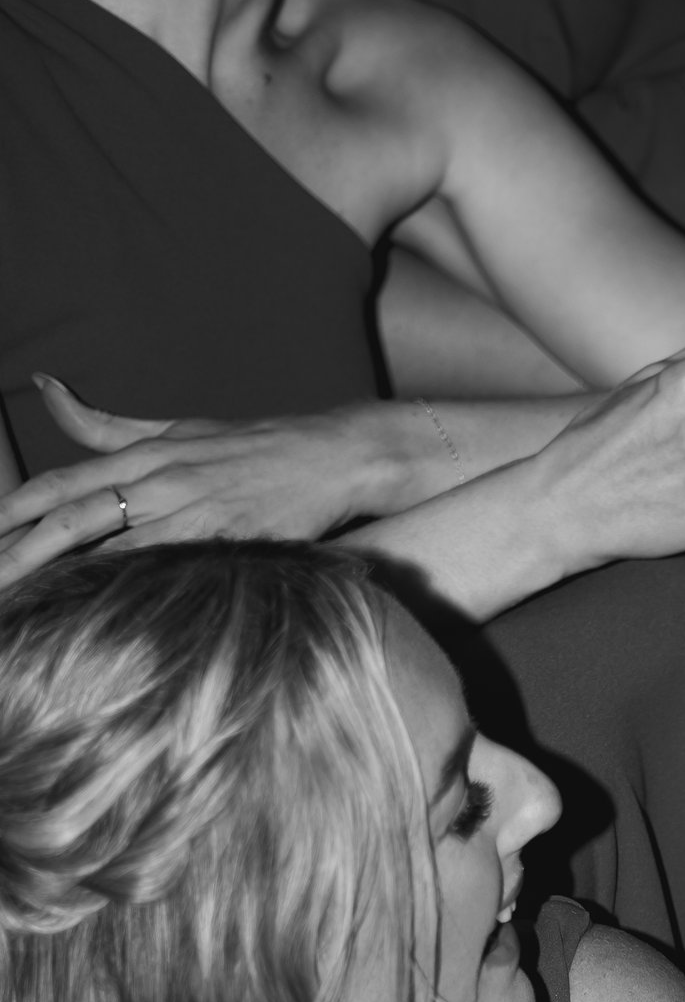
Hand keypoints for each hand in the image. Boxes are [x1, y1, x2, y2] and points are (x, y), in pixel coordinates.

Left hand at [0, 377, 409, 596]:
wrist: (335, 455)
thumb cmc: (257, 446)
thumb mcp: (176, 428)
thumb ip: (108, 425)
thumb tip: (46, 388)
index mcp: (142, 454)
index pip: (59, 486)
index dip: (12, 512)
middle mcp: (158, 479)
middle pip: (68, 518)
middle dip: (18, 551)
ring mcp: (191, 510)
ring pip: (106, 547)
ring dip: (58, 577)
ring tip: (19, 602)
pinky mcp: (226, 539)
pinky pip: (164, 568)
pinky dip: (126, 589)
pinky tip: (98, 613)